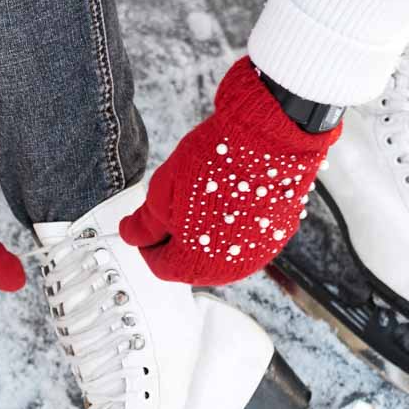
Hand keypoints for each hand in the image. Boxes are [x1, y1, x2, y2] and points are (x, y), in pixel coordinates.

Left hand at [119, 58, 339, 285]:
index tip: (149, 224)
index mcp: (193, 264)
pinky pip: (245, 241)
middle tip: (175, 208)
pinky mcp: (277, 236)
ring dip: (206, 235)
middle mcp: (228, 269)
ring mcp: (257, 254)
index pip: (159, 265)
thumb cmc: (215, 163)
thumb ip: (144, 224)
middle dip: (177, 241)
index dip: (148, 243)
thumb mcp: (162, 192)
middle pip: (190, 264)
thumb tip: (131, 235)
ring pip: (219, 254)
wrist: (268, 139)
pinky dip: (234, 227)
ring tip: (203, 200)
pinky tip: (229, 200)